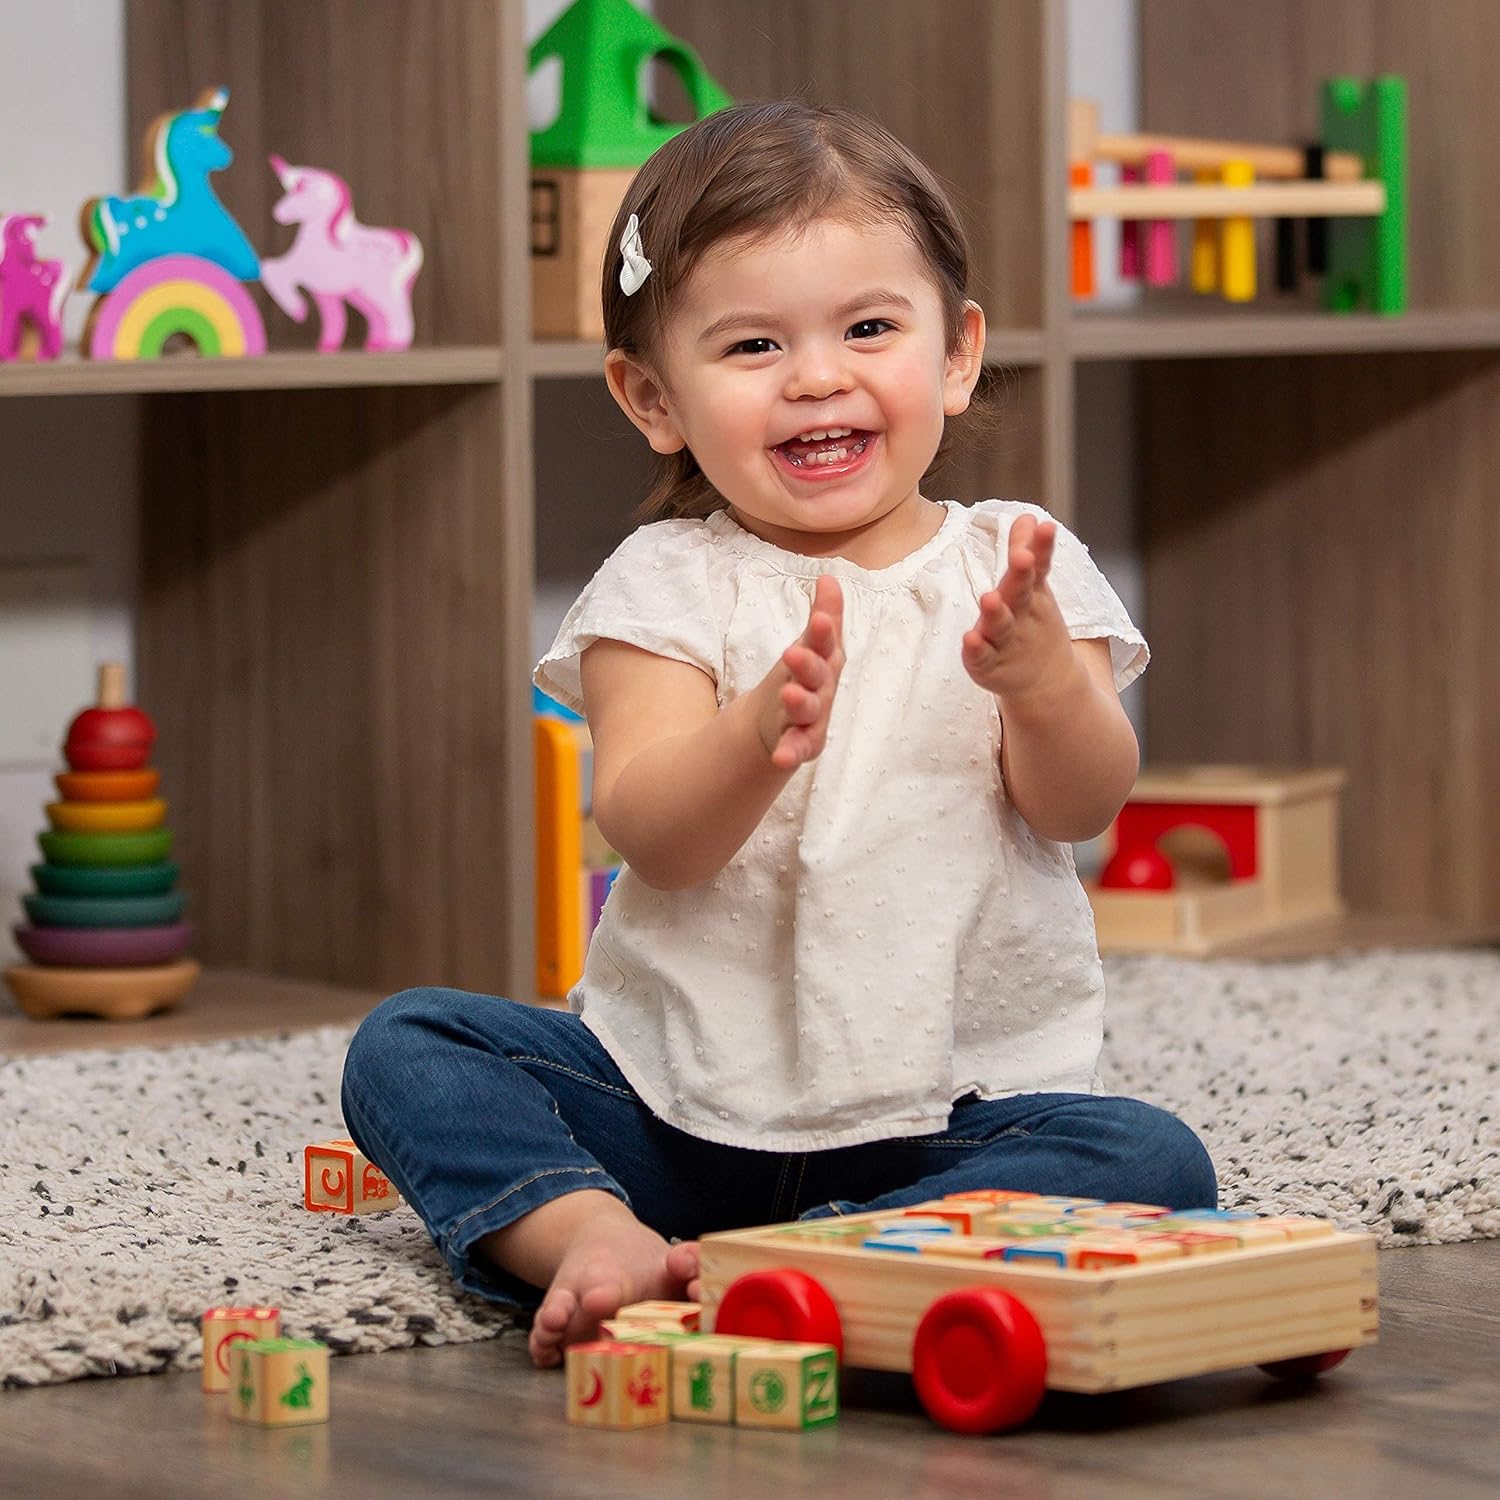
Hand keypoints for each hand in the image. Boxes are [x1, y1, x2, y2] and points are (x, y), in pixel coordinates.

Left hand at [759, 574, 843, 768]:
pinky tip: (781, 758)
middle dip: (809, 665)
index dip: (823, 632)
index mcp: (825, 659)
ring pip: (810, 711)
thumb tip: (830, 576)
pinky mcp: (803, 742)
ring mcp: (814, 717)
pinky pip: (798, 748)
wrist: (786, 715)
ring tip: (789, 696)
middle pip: (819, 676)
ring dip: (801, 704)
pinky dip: (791, 752)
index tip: (818, 618)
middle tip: (793, 653)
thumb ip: (824, 614)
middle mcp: (823, 687)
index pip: (826, 642)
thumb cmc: (805, 672)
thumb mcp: (812, 643)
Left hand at [962, 513, 1075, 703]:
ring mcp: (1007, 643)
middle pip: (1021, 593)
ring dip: (996, 612)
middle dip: (1021, 574)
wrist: (1047, 682)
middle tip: (1021, 557)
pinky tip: (969, 639)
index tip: (1046, 526)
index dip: (1041, 547)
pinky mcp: (990, 667)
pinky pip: (983, 658)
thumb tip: (1027, 516)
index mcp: (1031, 594)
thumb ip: (1029, 553)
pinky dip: (977, 650)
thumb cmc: (1032, 624)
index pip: (1038, 566)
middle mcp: (1021, 616)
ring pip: (1001, 626)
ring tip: (989, 598)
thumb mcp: (1034, 589)